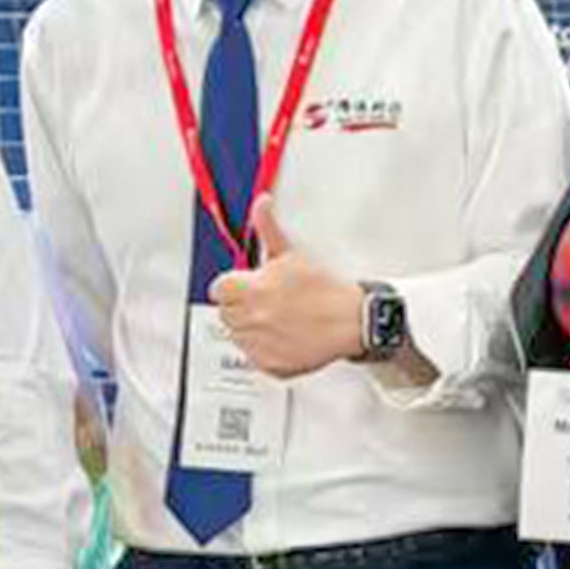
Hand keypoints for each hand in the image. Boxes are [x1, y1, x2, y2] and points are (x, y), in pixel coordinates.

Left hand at [207, 196, 367, 381]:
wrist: (351, 320)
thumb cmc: (324, 288)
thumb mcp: (291, 254)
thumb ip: (268, 228)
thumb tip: (261, 204)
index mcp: (251, 290)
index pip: (218, 290)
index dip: (234, 286)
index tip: (247, 286)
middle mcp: (251, 319)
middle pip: (226, 314)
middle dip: (242, 306)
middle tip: (266, 302)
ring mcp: (260, 344)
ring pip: (238, 336)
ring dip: (251, 328)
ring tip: (278, 320)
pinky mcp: (270, 364)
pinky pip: (254, 357)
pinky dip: (265, 350)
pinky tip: (283, 337)